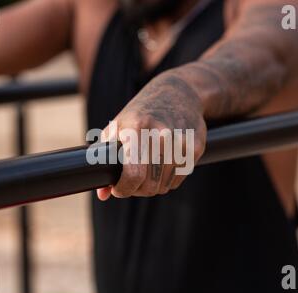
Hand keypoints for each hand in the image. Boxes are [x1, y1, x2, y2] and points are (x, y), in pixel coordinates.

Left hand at [97, 72, 206, 200]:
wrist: (178, 93)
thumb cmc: (141, 113)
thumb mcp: (117, 127)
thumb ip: (105, 159)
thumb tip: (102, 194)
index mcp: (137, 129)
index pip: (133, 174)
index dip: (123, 188)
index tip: (118, 188)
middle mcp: (161, 135)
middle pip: (149, 185)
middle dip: (138, 189)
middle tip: (133, 179)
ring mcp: (181, 141)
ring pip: (164, 186)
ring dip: (154, 185)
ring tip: (148, 169)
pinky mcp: (195, 147)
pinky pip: (179, 179)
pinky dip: (169, 178)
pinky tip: (164, 163)